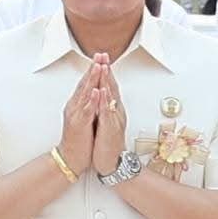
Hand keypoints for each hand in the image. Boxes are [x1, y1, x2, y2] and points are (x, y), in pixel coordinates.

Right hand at [57, 60, 101, 173]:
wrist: (70, 158)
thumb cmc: (79, 140)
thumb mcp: (85, 119)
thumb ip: (88, 105)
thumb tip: (94, 92)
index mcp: (78, 105)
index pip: (86, 83)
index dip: (94, 70)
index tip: (101, 57)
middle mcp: (75, 107)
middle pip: (85, 84)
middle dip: (93, 69)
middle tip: (100, 55)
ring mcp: (76, 115)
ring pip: (85, 94)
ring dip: (92, 79)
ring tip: (98, 67)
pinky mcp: (78, 125)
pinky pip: (86, 110)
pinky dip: (91, 100)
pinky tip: (95, 91)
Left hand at [92, 60, 128, 175]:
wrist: (111, 163)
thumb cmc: (107, 143)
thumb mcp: (106, 122)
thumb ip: (105, 108)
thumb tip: (103, 96)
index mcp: (112, 109)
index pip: (109, 87)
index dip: (106, 72)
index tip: (101, 57)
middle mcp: (115, 112)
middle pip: (112, 88)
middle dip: (107, 71)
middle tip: (104, 55)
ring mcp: (113, 120)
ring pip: (111, 97)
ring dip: (106, 81)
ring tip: (103, 67)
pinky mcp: (110, 129)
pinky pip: (107, 113)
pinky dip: (104, 101)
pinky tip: (101, 91)